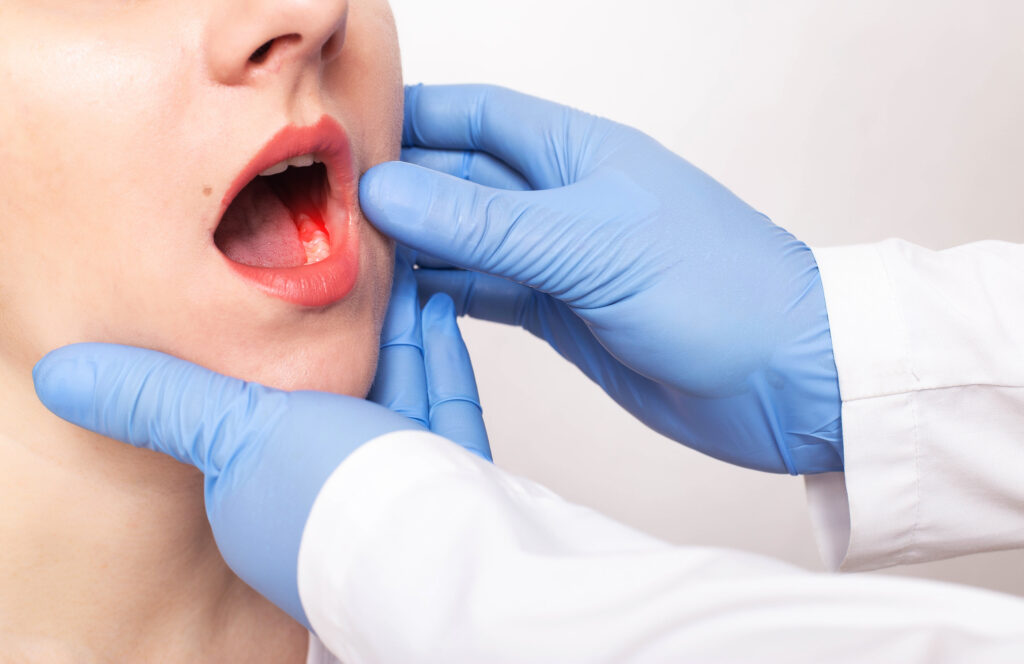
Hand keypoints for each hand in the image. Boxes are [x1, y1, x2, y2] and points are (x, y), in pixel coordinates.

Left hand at [31, 253, 488, 626]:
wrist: (447, 552)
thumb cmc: (339, 502)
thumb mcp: (233, 432)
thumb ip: (159, 400)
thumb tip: (64, 376)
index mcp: (263, 492)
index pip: (261, 406)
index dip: (273, 342)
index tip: (282, 285)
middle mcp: (328, 489)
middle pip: (336, 389)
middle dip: (347, 323)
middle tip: (347, 262)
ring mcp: (395, 482)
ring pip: (394, 387)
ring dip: (395, 325)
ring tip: (393, 265)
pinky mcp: (451, 477)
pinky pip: (441, 405)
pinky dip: (436, 357)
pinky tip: (433, 310)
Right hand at [359, 84, 841, 473]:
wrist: (785, 380)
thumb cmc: (719, 291)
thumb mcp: (591, 245)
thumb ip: (485, 223)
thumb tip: (386, 190)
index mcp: (581, 155)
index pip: (480, 116)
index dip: (413, 117)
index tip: (343, 132)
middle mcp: (566, 200)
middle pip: (463, 181)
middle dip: (399, 189)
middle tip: (323, 206)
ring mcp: (563, 259)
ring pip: (468, 241)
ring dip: (414, 248)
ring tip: (344, 256)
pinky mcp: (565, 314)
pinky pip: (488, 292)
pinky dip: (445, 293)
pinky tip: (400, 297)